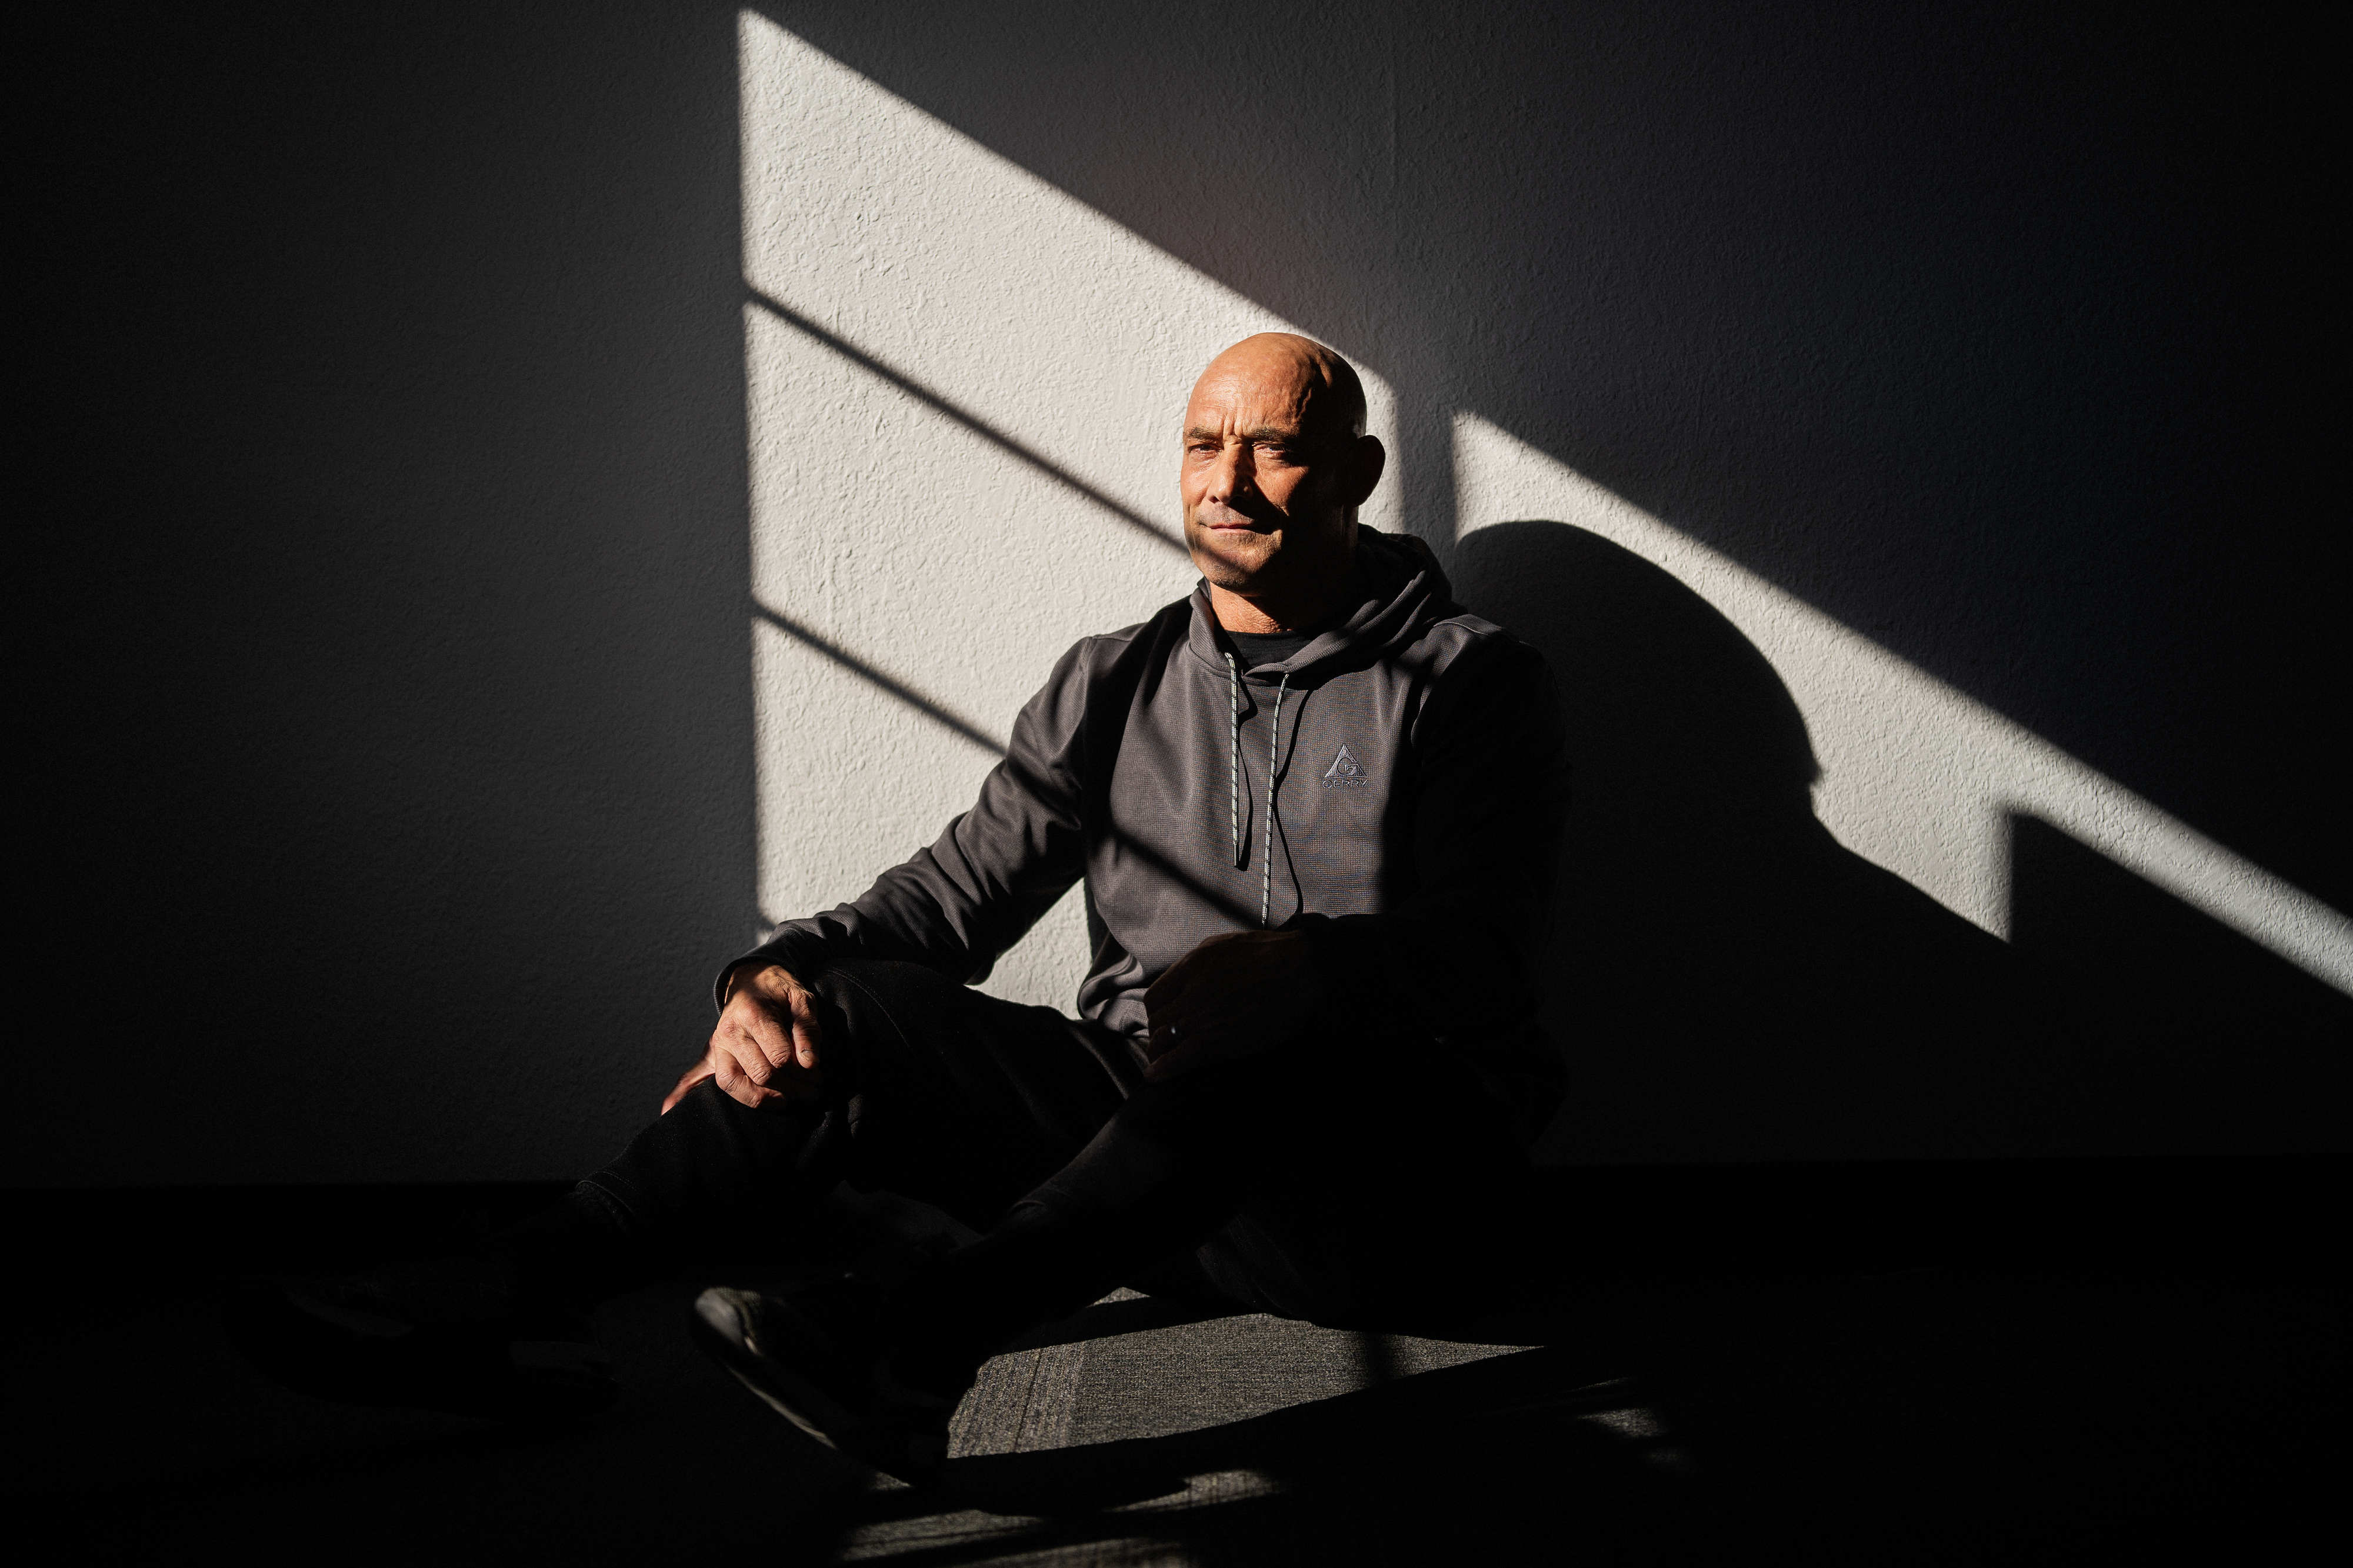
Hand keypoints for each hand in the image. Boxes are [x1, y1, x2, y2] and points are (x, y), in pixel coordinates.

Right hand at [663, 963, 823, 1112]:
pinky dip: (680, 1097)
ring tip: (784, 1101)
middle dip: (791, 1087)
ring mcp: (717, 1045)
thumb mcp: (802, 1000)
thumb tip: (809, 1063)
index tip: (816, 1075)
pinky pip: (691, 1079)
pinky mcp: (710, 1055)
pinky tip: (669, 1112)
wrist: (752, 980)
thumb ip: (808, 1030)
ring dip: (761, 1099)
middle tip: (812, 1089)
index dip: (803, 1071)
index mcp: (753, 1014)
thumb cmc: (779, 993)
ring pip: (731, 1083)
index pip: (779, 1056)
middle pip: (760, 1074)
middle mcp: (729, 1031)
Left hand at [1142, 929, 1326, 1079]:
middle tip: (1163, 1043)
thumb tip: (1186, 982)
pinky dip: (1164, 1069)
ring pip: (1164, 1039)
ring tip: (1161, 1060)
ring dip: (1159, 1052)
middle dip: (1157, 1034)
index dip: (1155, 1013)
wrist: (1303, 970)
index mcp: (1194, 965)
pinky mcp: (1220, 1038)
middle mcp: (1194, 989)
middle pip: (1157, 1019)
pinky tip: (1156, 1076)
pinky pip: (1181, 1057)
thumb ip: (1201, 965)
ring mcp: (1205, 1015)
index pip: (1156, 995)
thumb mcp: (1226, 946)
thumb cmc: (1273, 956)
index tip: (1161, 1020)